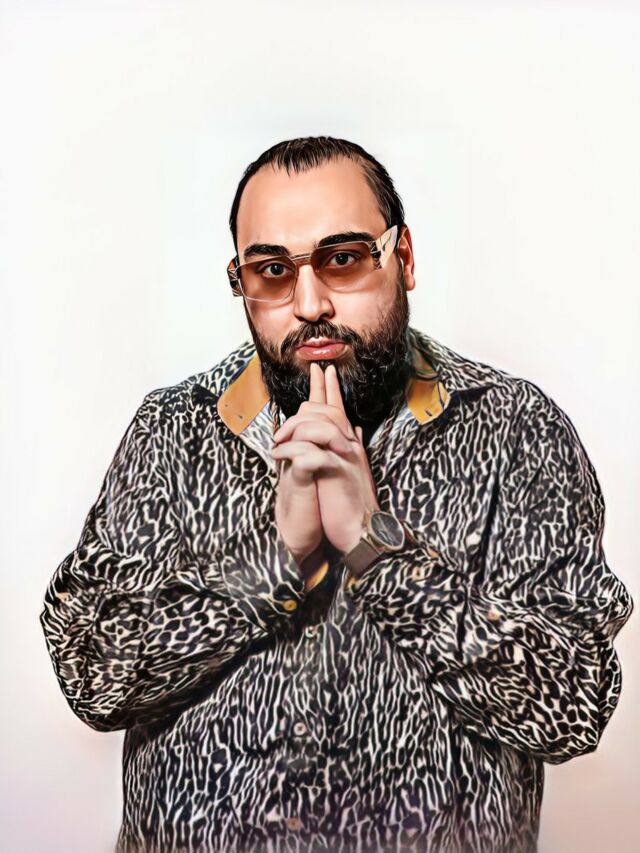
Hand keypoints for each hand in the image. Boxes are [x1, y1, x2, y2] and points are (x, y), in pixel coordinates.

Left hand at [272, 362, 379, 555]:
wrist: (362, 531)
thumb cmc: (350, 504)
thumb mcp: (351, 472)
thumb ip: (351, 449)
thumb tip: (357, 430)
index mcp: (349, 446)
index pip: (340, 410)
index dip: (330, 389)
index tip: (322, 369)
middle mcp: (350, 447)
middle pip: (330, 410)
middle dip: (311, 399)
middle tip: (288, 413)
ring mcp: (345, 458)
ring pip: (323, 424)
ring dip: (295, 428)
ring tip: (278, 442)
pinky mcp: (337, 473)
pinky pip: (312, 452)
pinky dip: (292, 451)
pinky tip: (279, 456)